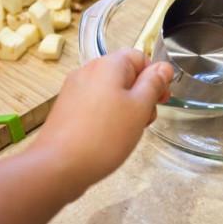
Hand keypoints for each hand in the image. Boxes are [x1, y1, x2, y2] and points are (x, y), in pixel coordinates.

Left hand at [32, 48, 172, 196]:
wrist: (58, 165)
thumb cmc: (106, 135)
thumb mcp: (140, 108)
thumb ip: (154, 84)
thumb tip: (164, 66)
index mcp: (109, 64)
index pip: (140, 57)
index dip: (155, 77)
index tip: (162, 101)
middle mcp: (89, 70)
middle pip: (125, 73)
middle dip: (141, 94)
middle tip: (146, 120)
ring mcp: (75, 88)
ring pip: (111, 90)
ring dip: (126, 107)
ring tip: (128, 132)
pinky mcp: (67, 107)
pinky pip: (95, 103)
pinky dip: (108, 115)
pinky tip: (109, 136)